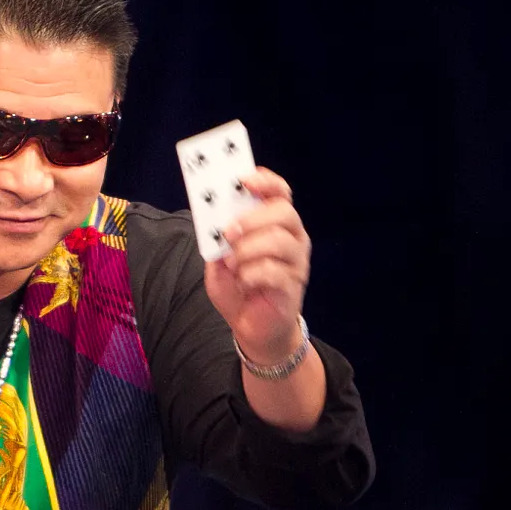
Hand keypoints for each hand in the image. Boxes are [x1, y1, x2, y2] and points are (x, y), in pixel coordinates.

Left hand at [203, 167, 310, 364]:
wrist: (253, 328)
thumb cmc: (239, 288)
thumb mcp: (220, 259)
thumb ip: (217, 239)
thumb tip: (214, 222)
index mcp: (276, 224)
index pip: (280, 192)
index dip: (266, 182)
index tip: (245, 181)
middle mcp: (293, 238)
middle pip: (283, 212)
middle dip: (252, 219)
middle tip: (229, 233)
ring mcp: (296, 262)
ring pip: (278, 241)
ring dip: (247, 251)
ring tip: (233, 265)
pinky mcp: (293, 286)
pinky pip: (274, 272)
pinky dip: (251, 276)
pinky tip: (244, 284)